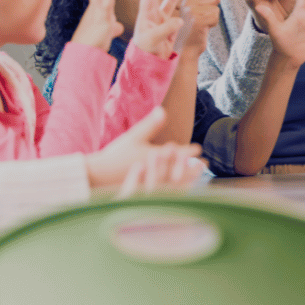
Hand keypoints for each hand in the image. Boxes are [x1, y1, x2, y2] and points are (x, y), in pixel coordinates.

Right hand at [86, 107, 204, 189]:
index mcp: (156, 158)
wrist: (98, 176)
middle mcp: (158, 173)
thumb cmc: (116, 156)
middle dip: (194, 167)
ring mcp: (153, 185)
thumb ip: (151, 125)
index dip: (190, 151)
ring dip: (188, 180)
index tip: (199, 149)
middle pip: (182, 170)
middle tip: (205, 165)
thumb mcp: (134, 137)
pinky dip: (177, 192)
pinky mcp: (147, 195)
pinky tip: (181, 191)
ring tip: (197, 177)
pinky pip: (167, 195)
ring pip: (177, 184)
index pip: (179, 154)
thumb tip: (163, 109)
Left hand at [131, 0, 188, 57]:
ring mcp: (161, 18)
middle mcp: (152, 14)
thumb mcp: (153, 40)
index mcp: (145, 16)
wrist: (150, 63)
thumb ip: (165, 29)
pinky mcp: (169, 25)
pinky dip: (185, 4)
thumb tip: (180, 20)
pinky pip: (179, 11)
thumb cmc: (147, 51)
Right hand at [175, 0, 221, 54]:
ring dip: (212, 20)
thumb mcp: (201, 18)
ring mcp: (191, 11)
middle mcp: (186, 4)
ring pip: (215, 8)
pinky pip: (215, 16)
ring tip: (200, 28)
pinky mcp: (197, 18)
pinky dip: (213, 25)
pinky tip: (202, 31)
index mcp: (185, 2)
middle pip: (212, 0)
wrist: (186, 53)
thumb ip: (208, 3)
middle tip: (199, 25)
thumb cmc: (193, 35)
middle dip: (211, 13)